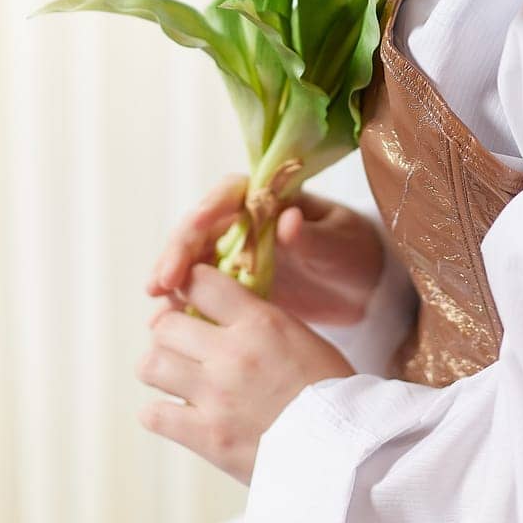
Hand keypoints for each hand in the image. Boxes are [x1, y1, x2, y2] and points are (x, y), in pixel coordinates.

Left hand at [137, 262, 355, 483]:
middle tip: (183, 346)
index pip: (199, 281)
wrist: (347, 451)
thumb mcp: (301, 336)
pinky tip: (177, 413)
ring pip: (150, 365)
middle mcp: (232, 354)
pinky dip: (159, 413)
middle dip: (170, 332)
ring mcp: (216, 396)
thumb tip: (217, 310)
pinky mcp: (208, 437)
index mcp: (261, 322)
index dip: (189, 286)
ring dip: (160, 368)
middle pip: (164, 324)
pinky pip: (153, 415)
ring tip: (177, 377)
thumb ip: (257, 320)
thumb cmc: (331, 391)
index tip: (190, 298)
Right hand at [146, 175, 386, 325]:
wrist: (364, 286)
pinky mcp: (234, 285)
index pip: (226, 195)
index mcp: (267, 196)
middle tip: (160, 283)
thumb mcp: (340, 243)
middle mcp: (243, 221)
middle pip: (198, 230)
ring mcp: (235, 254)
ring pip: (193, 262)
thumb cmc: (354, 251)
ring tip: (157, 312)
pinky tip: (166, 327)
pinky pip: (202, 293)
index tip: (194, 232)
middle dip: (176, 254)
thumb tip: (287, 220)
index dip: (204, 213)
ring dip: (172, 284)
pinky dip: (184, 307)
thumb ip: (313, 236)